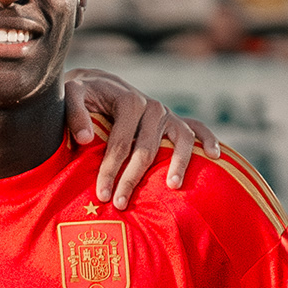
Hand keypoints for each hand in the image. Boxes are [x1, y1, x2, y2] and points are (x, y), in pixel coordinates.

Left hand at [63, 67, 214, 205]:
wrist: (100, 84)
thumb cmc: (83, 95)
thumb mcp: (72, 95)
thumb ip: (75, 114)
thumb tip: (86, 139)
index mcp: (129, 101)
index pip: (121, 142)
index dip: (110, 169)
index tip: (102, 195)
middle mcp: (152, 106)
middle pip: (146, 149)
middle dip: (133, 178)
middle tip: (121, 204)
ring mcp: (167, 114)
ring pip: (179, 140)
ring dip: (178, 163)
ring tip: (172, 186)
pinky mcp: (175, 120)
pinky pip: (198, 128)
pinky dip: (209, 139)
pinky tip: (216, 156)